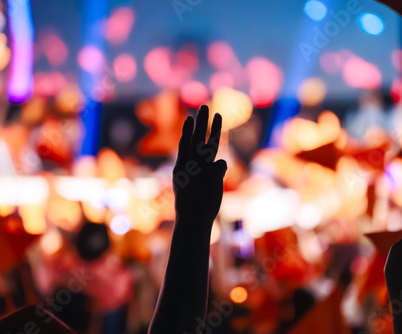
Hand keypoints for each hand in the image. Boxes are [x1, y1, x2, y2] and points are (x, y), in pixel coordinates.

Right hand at [173, 105, 226, 230]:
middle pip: (196, 138)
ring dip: (213, 127)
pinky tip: (216, 177)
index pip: (185, 145)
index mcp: (180, 168)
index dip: (188, 131)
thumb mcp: (191, 187)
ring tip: (216, 113)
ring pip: (208, 143)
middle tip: (203, 107)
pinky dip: (220, 168)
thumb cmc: (191, 208)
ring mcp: (201, 168)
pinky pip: (221, 164)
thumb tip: (220, 163)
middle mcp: (190, 165)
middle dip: (200, 122)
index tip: (190, 118)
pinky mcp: (212, 174)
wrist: (192, 220)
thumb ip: (204, 172)